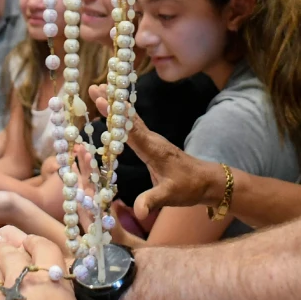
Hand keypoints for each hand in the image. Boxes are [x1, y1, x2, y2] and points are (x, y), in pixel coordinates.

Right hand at [88, 85, 225, 218]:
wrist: (206, 181)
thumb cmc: (189, 188)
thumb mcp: (170, 196)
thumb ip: (152, 201)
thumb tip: (138, 212)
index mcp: (154, 149)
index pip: (130, 129)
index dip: (115, 115)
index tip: (100, 100)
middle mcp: (152, 140)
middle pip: (128, 118)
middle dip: (111, 103)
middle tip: (94, 87)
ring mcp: (152, 141)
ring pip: (131, 120)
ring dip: (116, 106)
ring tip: (99, 90)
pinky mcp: (152, 144)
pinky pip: (134, 127)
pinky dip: (123, 117)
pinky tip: (114, 112)